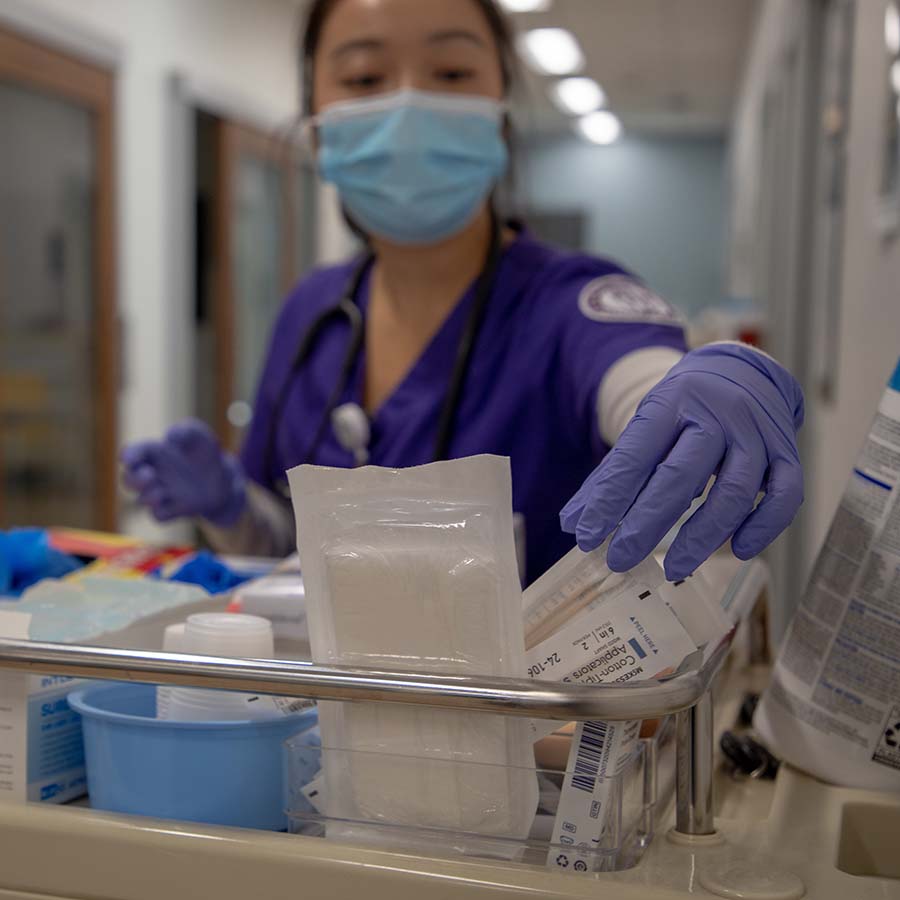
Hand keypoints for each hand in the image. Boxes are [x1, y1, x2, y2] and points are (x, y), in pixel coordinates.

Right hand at [120, 419, 246, 525]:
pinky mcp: (172, 509)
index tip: (130, 459)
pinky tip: (177, 505)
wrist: (223, 478)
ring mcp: (161, 493)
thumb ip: (185, 431)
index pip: (132, 453)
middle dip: (133, 480)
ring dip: (148, 496)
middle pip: (128, 479)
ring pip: (142, 499)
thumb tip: (170, 438)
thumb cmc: (203, 452)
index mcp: (153, 452)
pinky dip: (162, 512)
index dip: (128, 456)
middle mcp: (153, 474)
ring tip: (162, 491)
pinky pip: (159, 516)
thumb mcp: (199, 436)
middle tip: (149, 476)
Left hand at [560, 343, 803, 580]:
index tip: (587, 537)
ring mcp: (757, 433)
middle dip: (646, 524)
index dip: (609, 501)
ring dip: (703, 537)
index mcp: (670, 404)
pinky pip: (785, 495)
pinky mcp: (788, 452)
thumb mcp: (645, 427)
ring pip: (735, 492)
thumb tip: (573, 523)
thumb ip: (611, 475)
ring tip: (673, 568)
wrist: (742, 370)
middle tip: (620, 560)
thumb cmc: (684, 408)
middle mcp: (717, 415)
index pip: (635, 457)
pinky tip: (738, 550)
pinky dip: (763, 527)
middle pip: (681, 476)